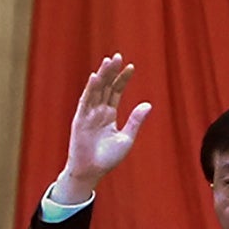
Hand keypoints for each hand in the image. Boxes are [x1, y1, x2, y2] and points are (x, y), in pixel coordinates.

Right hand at [47, 55, 149, 204]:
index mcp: (109, 115)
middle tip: (117, 56)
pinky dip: (90, 89)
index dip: (122, 79)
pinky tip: (95, 77)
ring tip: (108, 61)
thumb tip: (148, 104)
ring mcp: (88, 115)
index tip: (131, 66)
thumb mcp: (126, 138)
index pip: (116, 92)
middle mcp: (98, 112)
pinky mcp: (80, 121)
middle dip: (111, 72)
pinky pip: (85, 102)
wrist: (91, 172)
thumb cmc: (107, 158)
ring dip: (102, 76)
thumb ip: (135, 121)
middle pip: (106, 87)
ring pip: (95, 91)